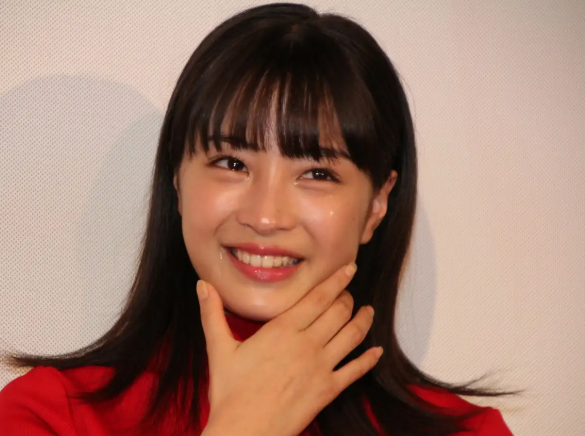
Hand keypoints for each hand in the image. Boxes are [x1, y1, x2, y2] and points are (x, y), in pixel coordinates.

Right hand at [197, 263, 382, 435]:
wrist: (243, 432)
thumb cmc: (229, 392)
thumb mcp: (219, 348)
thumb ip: (212, 313)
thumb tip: (202, 285)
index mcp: (282, 330)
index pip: (318, 298)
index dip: (337, 281)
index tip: (349, 268)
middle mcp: (306, 344)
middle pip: (338, 312)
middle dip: (347, 298)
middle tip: (349, 292)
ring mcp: (320, 368)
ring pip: (351, 336)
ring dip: (362, 320)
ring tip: (368, 311)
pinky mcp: (327, 390)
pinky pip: (355, 371)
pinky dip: (369, 359)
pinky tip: (377, 351)